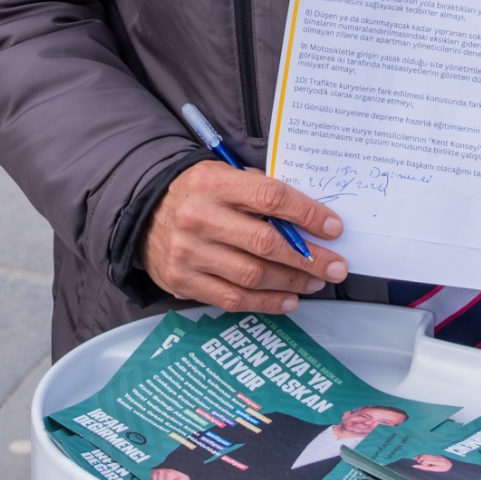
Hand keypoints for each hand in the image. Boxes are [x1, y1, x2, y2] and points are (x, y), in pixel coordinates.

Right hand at [142, 160, 347, 313]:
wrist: (144, 214)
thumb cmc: (197, 194)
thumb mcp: (223, 176)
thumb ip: (259, 192)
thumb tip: (310, 220)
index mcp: (213, 182)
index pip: (271, 197)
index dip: (308, 214)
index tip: (333, 228)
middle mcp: (198, 217)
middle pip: (266, 243)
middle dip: (309, 258)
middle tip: (336, 266)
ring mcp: (189, 252)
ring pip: (253, 275)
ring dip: (292, 282)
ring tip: (315, 281)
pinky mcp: (183, 281)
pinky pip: (233, 299)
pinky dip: (267, 302)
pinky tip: (289, 299)